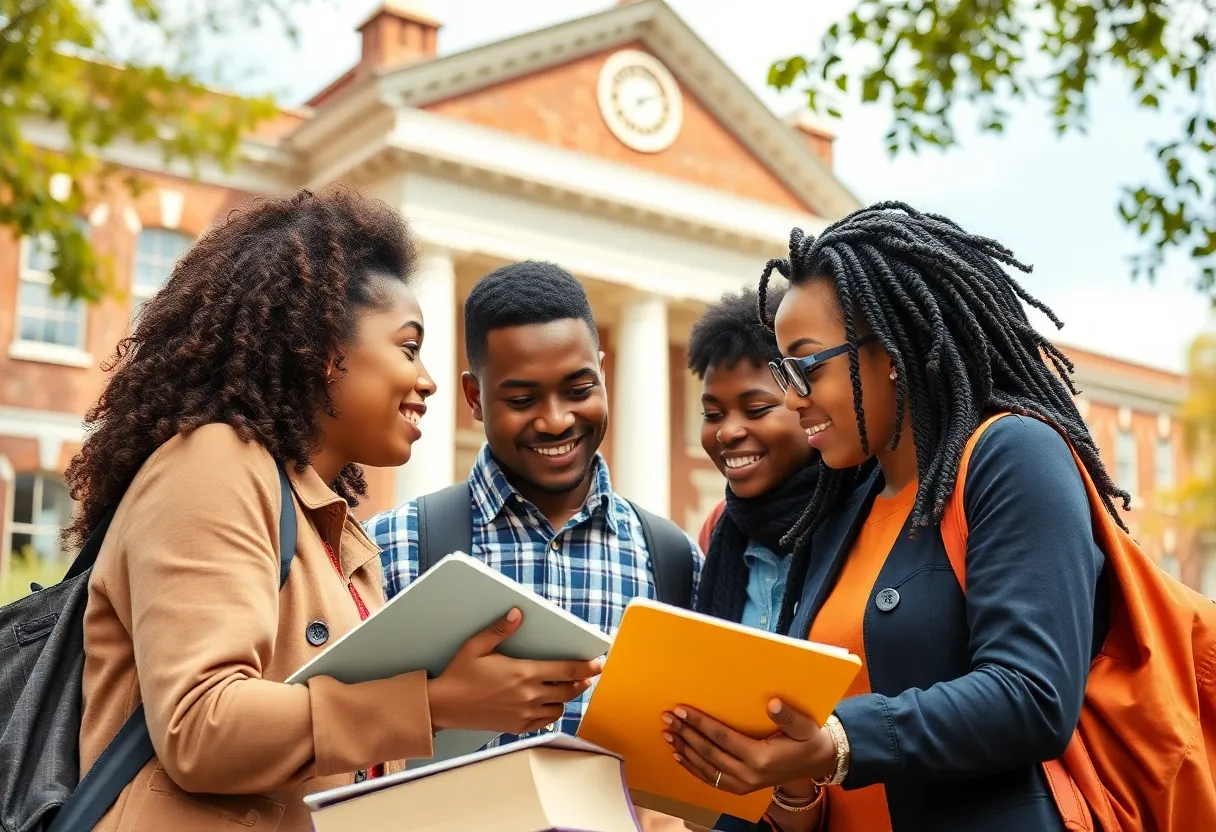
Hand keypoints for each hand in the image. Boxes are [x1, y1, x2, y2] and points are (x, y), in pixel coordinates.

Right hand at [427, 607, 603, 734]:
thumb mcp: (476, 646)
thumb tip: (517, 613)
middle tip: (589, 675)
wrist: (444, 706)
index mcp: (523, 673)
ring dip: (566, 697)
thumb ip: (500, 630)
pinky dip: (551, 713)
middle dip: (582, 681)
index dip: (587, 667)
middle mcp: (529, 695)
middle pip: (568, 690)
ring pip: (559, 707)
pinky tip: (548, 705)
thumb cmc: (459, 674)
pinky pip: (544, 722)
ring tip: (567, 688)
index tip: (599, 663)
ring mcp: (524, 713)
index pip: (566, 670)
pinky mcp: (516, 726)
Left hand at [661, 699, 836, 794]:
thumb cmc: (807, 740)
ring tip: (667, 734)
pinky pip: (711, 779)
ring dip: (684, 749)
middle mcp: (748, 775)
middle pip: (708, 752)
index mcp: (760, 758)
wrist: (815, 764)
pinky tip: (679, 755)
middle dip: (685, 734)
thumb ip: (788, 717)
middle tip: (667, 718)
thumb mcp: (804, 726)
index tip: (682, 710)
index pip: (721, 738)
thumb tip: (772, 704)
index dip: (700, 723)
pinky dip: (692, 767)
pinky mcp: (740, 788)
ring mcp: (742, 785)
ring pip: (705, 767)